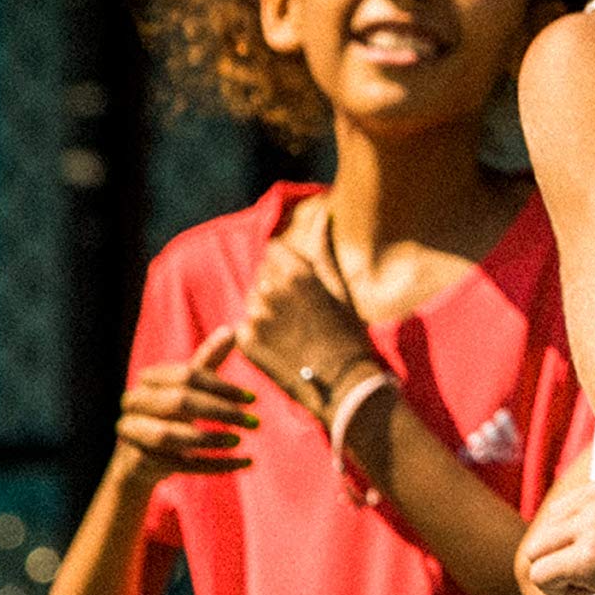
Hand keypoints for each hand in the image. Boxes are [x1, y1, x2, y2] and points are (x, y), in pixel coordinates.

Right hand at [113, 324, 258, 487]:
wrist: (138, 462)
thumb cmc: (171, 415)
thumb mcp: (189, 388)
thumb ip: (207, 361)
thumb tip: (231, 330)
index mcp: (149, 380)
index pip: (188, 375)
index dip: (223, 387)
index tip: (252, 399)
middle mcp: (133, 403)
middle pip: (179, 402)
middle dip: (220, 412)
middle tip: (254, 422)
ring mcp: (130, 434)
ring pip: (170, 436)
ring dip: (210, 440)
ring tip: (240, 440)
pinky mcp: (135, 463)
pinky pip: (177, 465)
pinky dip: (215, 465)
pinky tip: (245, 462)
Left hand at [237, 236, 377, 421]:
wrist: (341, 381)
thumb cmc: (348, 332)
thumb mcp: (339, 287)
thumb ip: (323, 249)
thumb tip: (324, 213)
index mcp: (298, 272)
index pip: (274, 250)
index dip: (285, 264)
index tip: (298, 282)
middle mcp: (272, 289)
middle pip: (263, 276)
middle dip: (276, 288)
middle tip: (298, 313)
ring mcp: (256, 315)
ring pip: (254, 302)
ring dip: (266, 311)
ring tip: (291, 331)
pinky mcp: (245, 341)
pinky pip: (246, 327)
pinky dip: (258, 335)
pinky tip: (281, 347)